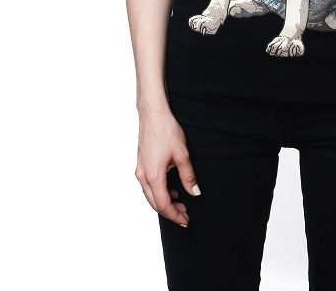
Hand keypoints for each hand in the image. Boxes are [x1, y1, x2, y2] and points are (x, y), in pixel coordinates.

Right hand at [135, 104, 201, 227]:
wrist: (152, 114)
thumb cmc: (166, 131)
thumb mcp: (182, 155)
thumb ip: (188, 177)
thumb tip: (195, 193)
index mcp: (153, 176)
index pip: (163, 205)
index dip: (175, 215)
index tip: (186, 221)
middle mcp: (143, 176)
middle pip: (155, 203)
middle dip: (170, 211)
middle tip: (185, 214)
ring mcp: (140, 170)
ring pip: (150, 196)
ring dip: (165, 202)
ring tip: (181, 202)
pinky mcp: (141, 165)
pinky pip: (148, 186)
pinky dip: (159, 192)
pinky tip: (171, 188)